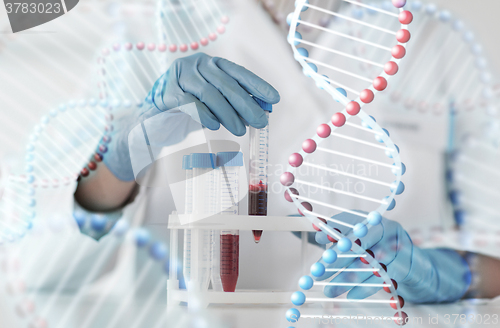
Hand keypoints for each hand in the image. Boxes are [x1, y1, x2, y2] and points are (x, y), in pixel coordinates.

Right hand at [103, 53, 279, 180]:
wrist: (154, 117)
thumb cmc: (190, 109)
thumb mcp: (215, 103)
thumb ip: (236, 103)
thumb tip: (264, 111)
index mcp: (211, 64)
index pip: (238, 73)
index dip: (257, 86)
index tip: (274, 100)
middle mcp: (197, 65)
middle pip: (226, 84)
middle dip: (247, 104)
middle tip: (261, 122)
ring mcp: (181, 76)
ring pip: (210, 94)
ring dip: (228, 114)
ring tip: (240, 130)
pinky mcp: (167, 92)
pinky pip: (190, 103)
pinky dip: (205, 115)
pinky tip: (215, 126)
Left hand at [315, 212, 470, 302]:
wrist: (411, 263)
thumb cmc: (375, 249)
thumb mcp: (357, 239)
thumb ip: (339, 237)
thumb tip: (319, 235)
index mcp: (373, 219)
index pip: (353, 221)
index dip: (336, 230)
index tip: (319, 239)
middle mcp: (387, 229)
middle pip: (361, 243)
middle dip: (338, 259)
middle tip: (319, 272)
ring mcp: (398, 247)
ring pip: (369, 264)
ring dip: (347, 278)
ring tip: (329, 290)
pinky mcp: (404, 266)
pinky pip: (381, 279)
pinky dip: (364, 288)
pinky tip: (350, 295)